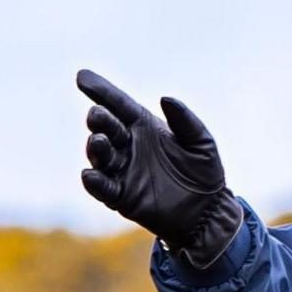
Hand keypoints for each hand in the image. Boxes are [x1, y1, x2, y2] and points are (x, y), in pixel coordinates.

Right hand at [75, 70, 244, 267]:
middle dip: (99, 119)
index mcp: (146, 127)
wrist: (208, 213)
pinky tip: (90, 174)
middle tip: (98, 114)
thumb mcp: (201, 143)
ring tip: (99, 141)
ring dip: (95, 148)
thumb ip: (186, 120)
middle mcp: (130, 146)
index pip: (119, 104)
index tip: (82, 77)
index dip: (101, 90)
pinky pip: (103, 187)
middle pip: (106, 127)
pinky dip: (94, 182)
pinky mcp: (122, 196)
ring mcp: (123, 171)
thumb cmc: (205, 173)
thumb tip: (165, 98)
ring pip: (100, 155)